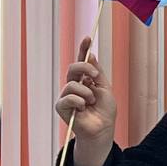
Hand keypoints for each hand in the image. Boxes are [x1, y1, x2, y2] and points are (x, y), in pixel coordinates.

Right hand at [55, 36, 116, 165]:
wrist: (103, 129)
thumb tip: (91, 55)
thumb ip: (97, 73)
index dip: (83, 49)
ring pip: (71, 83)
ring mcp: (67, 95)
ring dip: (86, 92)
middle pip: (73, 67)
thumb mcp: (105, 88)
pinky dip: (78, 101)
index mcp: (86, 80)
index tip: (87, 37)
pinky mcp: (61, 107)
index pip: (83, 61)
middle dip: (84, 67)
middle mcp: (75, 85)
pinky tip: (82, 108)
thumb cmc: (104, 110)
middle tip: (94, 76)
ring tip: (91, 102)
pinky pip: (67, 97)